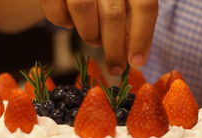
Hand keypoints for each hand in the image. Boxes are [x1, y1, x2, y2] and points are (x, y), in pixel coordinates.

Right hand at [40, 0, 157, 74]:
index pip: (144, 6)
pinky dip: (63, 21)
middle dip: (114, 49)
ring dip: (90, 34)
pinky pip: (57, 11)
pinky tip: (69, 20)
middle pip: (113, 14)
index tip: (137, 62)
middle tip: (116, 68)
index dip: (142, 37)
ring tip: (93, 37)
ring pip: (83, 9)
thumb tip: (135, 55)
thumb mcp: (121, 1)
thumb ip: (131, 19)